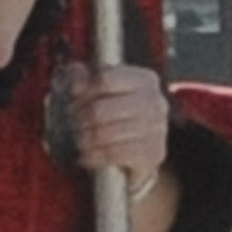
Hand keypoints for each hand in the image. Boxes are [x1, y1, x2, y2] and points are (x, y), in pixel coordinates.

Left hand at [56, 61, 170, 184]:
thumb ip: (81, 77)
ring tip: (80, 139)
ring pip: (107, 134)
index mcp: (145, 79)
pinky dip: (96, 155)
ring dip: (86, 138)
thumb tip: (76, 75)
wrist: (131, 150)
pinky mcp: (154, 154)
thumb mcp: (94, 90)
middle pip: (101, 110)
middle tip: (74, 123)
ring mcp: (158, 129)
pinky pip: (116, 154)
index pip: (105, 80)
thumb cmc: (111, 113)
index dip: (83, 90)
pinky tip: (88, 155)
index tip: (73, 98)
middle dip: (81, 118)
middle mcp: (156, 102)